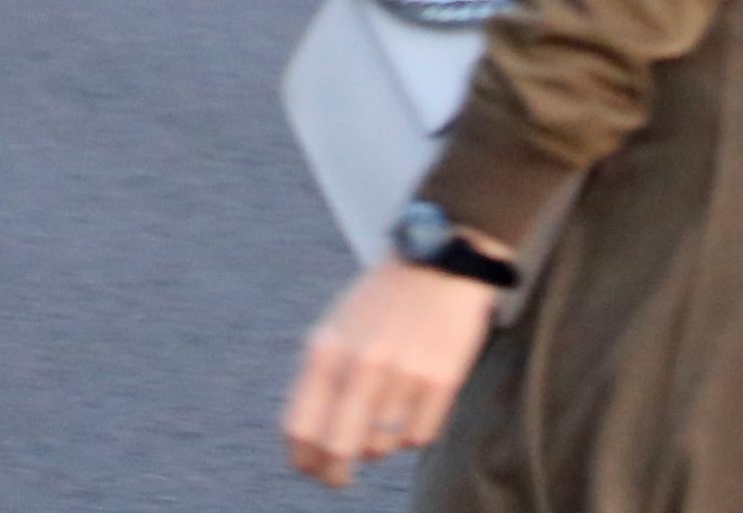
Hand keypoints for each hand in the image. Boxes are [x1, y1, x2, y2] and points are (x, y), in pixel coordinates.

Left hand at [281, 256, 499, 487]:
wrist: (439, 263)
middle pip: (338, 448)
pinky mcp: (442, 382)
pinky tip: (412, 410)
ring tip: (382, 422)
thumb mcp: (336, 327)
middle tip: (337, 479)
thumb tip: (308, 438)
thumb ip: (321, 377)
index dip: (301, 458)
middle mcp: (360, 365)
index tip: (307, 469)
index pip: (300, 425)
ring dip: (378, 446)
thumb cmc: (381, 300)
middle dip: (334, 473)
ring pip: (382, 447)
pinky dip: (412, 434)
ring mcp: (402, 375)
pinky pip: (419, 437)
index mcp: (325, 349)